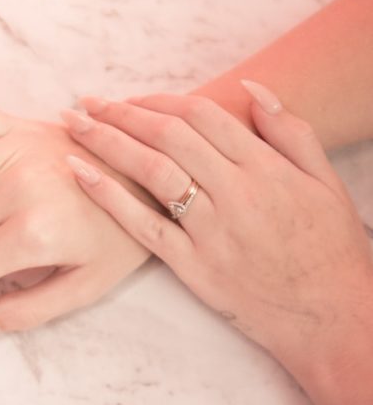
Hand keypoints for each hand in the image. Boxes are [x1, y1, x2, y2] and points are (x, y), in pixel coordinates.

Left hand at [63, 87, 372, 380]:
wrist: (330, 315)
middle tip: (86, 103)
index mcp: (264, 166)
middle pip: (167, 136)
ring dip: (107, 142)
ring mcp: (211, 230)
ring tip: (74, 125)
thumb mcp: (325, 181)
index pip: (201, 114)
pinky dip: (109, 196)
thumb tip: (252, 88)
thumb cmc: (330, 249)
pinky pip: (143, 226)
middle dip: (120, 112)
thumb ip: (291, 131)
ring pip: (150, 171)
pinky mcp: (193, 266)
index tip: (130, 98)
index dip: (159, 100)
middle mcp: (234, 191)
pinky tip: (80, 173)